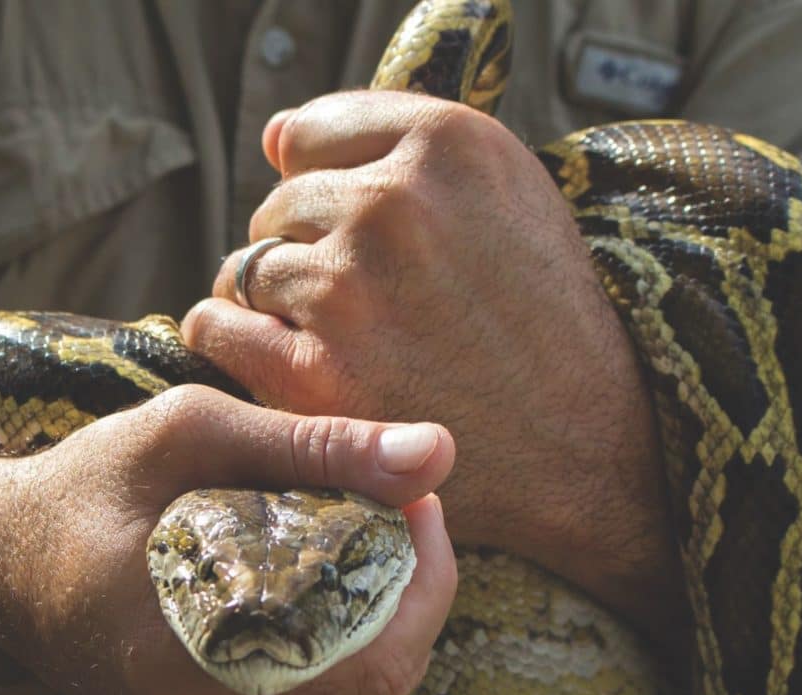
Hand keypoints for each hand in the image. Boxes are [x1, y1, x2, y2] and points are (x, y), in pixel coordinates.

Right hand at [0, 385, 456, 694]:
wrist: (0, 572)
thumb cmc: (83, 492)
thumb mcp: (185, 436)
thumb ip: (311, 444)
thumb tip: (437, 454)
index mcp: (185, 680)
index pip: (374, 658)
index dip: (422, 572)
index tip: (414, 496)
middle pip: (380, 681)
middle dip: (405, 586)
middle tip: (388, 507)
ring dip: (376, 616)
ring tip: (340, 543)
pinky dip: (340, 651)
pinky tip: (305, 599)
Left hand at [182, 91, 681, 630]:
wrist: (583, 454)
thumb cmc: (546, 325)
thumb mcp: (509, 199)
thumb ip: (403, 151)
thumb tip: (276, 137)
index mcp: (447, 144)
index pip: (312, 133)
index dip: (321, 185)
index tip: (348, 230)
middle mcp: (393, 204)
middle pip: (281, 205)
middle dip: (302, 250)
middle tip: (354, 306)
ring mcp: (348, 289)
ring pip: (247, 267)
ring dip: (267, 301)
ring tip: (326, 340)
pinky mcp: (310, 375)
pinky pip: (217, 328)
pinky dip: (227, 341)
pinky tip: (266, 359)